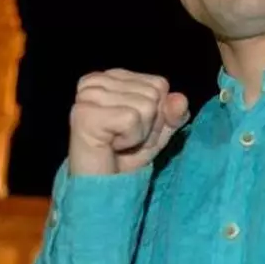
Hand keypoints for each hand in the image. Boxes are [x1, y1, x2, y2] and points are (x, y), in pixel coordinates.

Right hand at [69, 68, 189, 174]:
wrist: (102, 187)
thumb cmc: (128, 155)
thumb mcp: (159, 130)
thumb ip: (173, 112)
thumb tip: (180, 99)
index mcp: (113, 76)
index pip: (159, 84)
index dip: (157, 113)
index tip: (136, 128)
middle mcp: (97, 81)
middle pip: (154, 93)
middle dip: (149, 124)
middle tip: (126, 140)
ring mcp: (88, 95)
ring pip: (146, 105)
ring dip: (139, 133)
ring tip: (118, 143)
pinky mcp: (84, 113)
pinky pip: (131, 119)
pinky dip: (130, 139)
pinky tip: (112, 145)